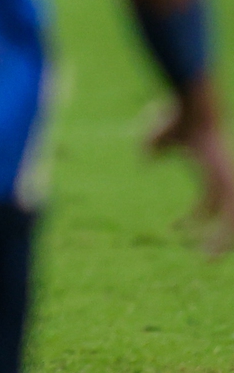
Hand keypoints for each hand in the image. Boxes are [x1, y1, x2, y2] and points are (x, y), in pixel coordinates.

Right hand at [144, 78, 233, 256]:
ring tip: (206, 261)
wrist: (191, 111)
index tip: (172, 229)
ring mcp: (227, 184)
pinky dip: (219, 236)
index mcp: (210, 173)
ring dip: (219, 243)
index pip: (206, 205)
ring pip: (229, 222)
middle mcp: (223, 181)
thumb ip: (153, 148)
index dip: (192, 220)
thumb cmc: (174, 120)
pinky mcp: (225, 186)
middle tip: (202, 257)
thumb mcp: (158, 138)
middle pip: (224, 218)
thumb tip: (147, 160)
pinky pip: (225, 218)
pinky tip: (208, 250)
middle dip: (215, 238)